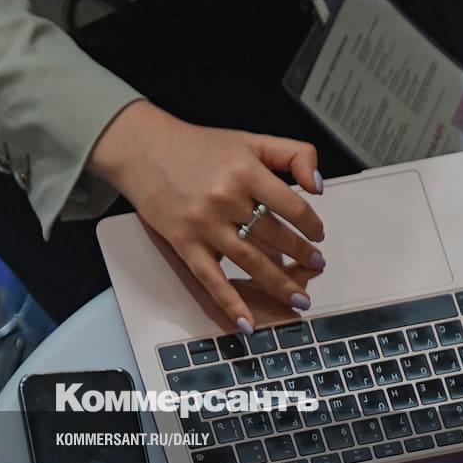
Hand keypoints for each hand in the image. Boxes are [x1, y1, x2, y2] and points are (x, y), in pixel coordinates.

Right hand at [88, 100, 325, 333]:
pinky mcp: (184, 243)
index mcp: (245, 171)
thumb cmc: (198, 146)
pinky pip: (211, 279)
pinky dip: (230, 303)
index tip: (317, 235)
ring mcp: (204, 224)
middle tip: (317, 267)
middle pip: (274, 236)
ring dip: (279, 284)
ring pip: (250, 261)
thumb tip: (319, 186)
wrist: (144, 148)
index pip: (291, 205)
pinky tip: (247, 323)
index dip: (310, 224)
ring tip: (300, 298)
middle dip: (301, 256)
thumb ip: (292, 154)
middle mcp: (225, 198)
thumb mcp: (250, 139)